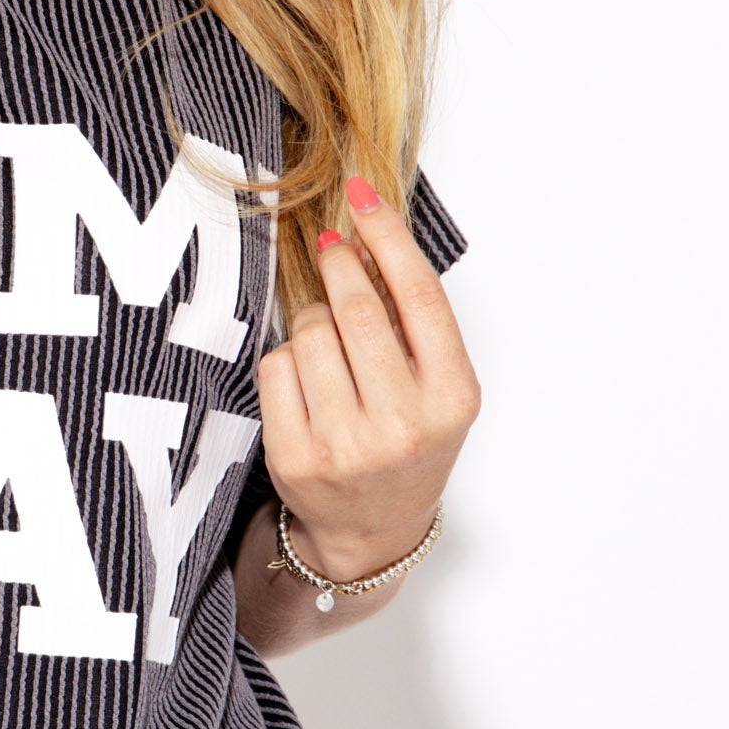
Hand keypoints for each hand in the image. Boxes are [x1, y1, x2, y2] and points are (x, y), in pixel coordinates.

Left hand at [256, 175, 479, 582]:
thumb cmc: (408, 444)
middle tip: (332, 250)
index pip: (419, 296)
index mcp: (452, 398)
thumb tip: (367, 236)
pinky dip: (285, 359)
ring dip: (312, 321)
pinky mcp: (298, 457)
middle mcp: (404, 423)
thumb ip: (415, 324)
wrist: (373, 529)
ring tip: (326, 342)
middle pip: (357, 310)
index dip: (388, 237)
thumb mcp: (437, 389)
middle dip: (339, 266)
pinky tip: (304, 380)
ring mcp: (348, 444)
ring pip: (310, 334)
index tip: (363, 198)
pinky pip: (276, 368)